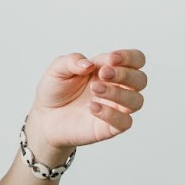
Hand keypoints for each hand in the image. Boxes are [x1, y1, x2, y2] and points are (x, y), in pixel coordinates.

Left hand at [27, 49, 147, 159]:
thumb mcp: (57, 69)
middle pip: (141, 79)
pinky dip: (111, 114)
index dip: (129, 57)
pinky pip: (124, 122)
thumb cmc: (55, 91)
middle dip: (125, 74)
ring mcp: (115, 108)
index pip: (135, 60)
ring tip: (95, 89)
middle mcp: (117, 88)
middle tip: (103, 73)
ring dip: (118, 93)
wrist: (43, 117)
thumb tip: (88, 64)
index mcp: (109, 69)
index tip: (110, 59)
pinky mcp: (109, 128)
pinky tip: (92, 107)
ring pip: (136, 101)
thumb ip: (71, 61)